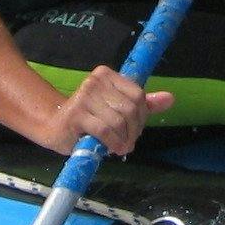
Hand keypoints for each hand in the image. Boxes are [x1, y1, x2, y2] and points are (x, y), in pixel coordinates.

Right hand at [39, 66, 173, 156]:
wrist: (53, 126)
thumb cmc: (88, 117)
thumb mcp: (116, 107)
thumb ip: (143, 103)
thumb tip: (170, 98)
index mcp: (107, 75)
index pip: (138, 95)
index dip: (141, 117)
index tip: (135, 130)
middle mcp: (95, 81)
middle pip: (130, 109)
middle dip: (133, 130)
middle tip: (128, 143)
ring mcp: (84, 96)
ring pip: (118, 121)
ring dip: (123, 139)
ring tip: (120, 147)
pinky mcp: (77, 114)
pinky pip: (105, 130)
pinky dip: (113, 142)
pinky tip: (113, 149)